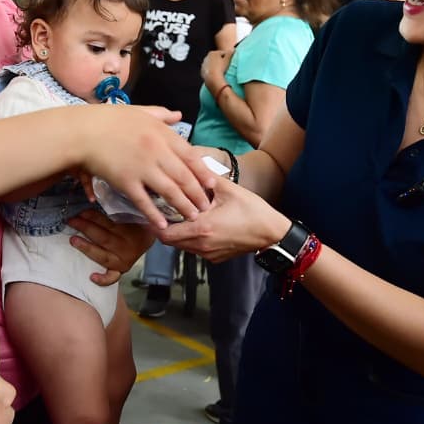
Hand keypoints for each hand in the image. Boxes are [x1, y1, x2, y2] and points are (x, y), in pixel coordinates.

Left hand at [68, 210, 153, 286]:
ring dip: (87, 248)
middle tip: (71, 221)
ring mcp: (124, 260)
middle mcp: (126, 247)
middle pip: (103, 237)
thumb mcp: (136, 212)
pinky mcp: (121, 270)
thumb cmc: (142, 221)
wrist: (161, 235)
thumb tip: (101, 197)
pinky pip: (112, 277)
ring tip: (73, 240)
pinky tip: (92, 277)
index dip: (93, 217)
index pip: (108, 224)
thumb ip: (122, 209)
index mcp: (130, 231)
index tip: (81, 212)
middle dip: (85, 228)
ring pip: (103, 255)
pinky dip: (103, 279)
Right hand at [80, 105, 215, 227]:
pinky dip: (155, 215)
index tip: (212, 184)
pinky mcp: (126, 181)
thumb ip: (161, 114)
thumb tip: (179, 115)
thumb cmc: (108, 119)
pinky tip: (163, 225)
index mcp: (161, 133)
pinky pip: (144, 201)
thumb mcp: (139, 111)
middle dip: (198, 194)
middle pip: (184, 176)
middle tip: (206, 207)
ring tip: (192, 217)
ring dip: (183, 206)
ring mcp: (142, 167)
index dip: (203, 172)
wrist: (82, 132)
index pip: (190, 155)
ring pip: (169, 191)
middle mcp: (156, 151)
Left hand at [156, 179, 287, 261]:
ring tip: (179, 217)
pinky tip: (197, 225)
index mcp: (202, 228)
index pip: (165, 233)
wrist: (271, 233)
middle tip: (163, 212)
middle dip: (164, 228)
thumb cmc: (253, 212)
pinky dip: (191, 239)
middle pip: (170, 242)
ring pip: (182, 246)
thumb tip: (192, 165)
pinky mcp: (215, 258)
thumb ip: (206, 179)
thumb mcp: (229, 190)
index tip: (152, 211)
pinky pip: (195, 250)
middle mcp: (202, 245)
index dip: (155, 224)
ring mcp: (208, 254)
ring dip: (178, 234)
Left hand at [200, 49, 231, 90]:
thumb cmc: (221, 68)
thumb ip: (230, 53)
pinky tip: (216, 74)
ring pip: (212, 64)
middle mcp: (206, 57)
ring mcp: (203, 65)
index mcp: (212, 53)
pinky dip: (212, 71)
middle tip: (226, 66)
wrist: (213, 79)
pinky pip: (209, 70)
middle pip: (216, 58)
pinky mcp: (202, 71)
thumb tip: (233, 49)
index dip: (227, 57)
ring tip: (221, 71)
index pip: (222, 53)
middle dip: (221, 60)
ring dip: (216, 66)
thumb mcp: (227, 60)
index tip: (230, 61)